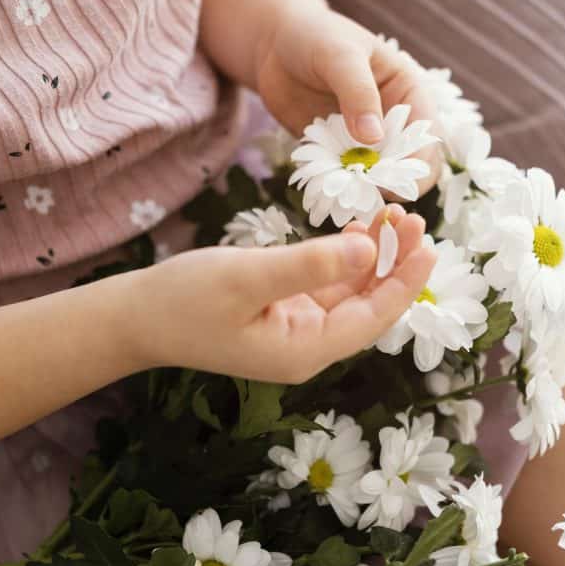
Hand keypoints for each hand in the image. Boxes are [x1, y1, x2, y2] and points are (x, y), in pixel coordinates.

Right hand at [130, 208, 435, 382]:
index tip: (428, 244)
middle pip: (368, 306)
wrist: (136, 318)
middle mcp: (309, 347)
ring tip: (392, 215)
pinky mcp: (283, 314)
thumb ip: (309, 264)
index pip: (373, 318)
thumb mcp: (249, 276)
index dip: (404, 281)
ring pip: (351, 294)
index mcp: (306, 350)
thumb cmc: (184, 299)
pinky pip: (328, 287)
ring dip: (372, 257)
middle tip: (412, 217)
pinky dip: (345, 259)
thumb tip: (368, 247)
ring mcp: (297, 332)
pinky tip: (358, 230)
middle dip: (393, 263)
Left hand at [255, 5, 440, 192]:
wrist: (275, 44)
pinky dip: (335, 188)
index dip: (415, 163)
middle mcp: (394, 123)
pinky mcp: (338, 154)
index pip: (427, 138)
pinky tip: (320, 188)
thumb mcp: (340, 56)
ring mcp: (365, 142)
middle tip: (364, 193)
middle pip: (408, 168)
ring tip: (339, 195)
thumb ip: (357, 93)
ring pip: (376, 179)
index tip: (392, 181)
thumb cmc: (317, 36)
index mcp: (409, 95)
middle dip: (391, 185)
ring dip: (361, 191)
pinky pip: (344, 179)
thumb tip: (373, 138)